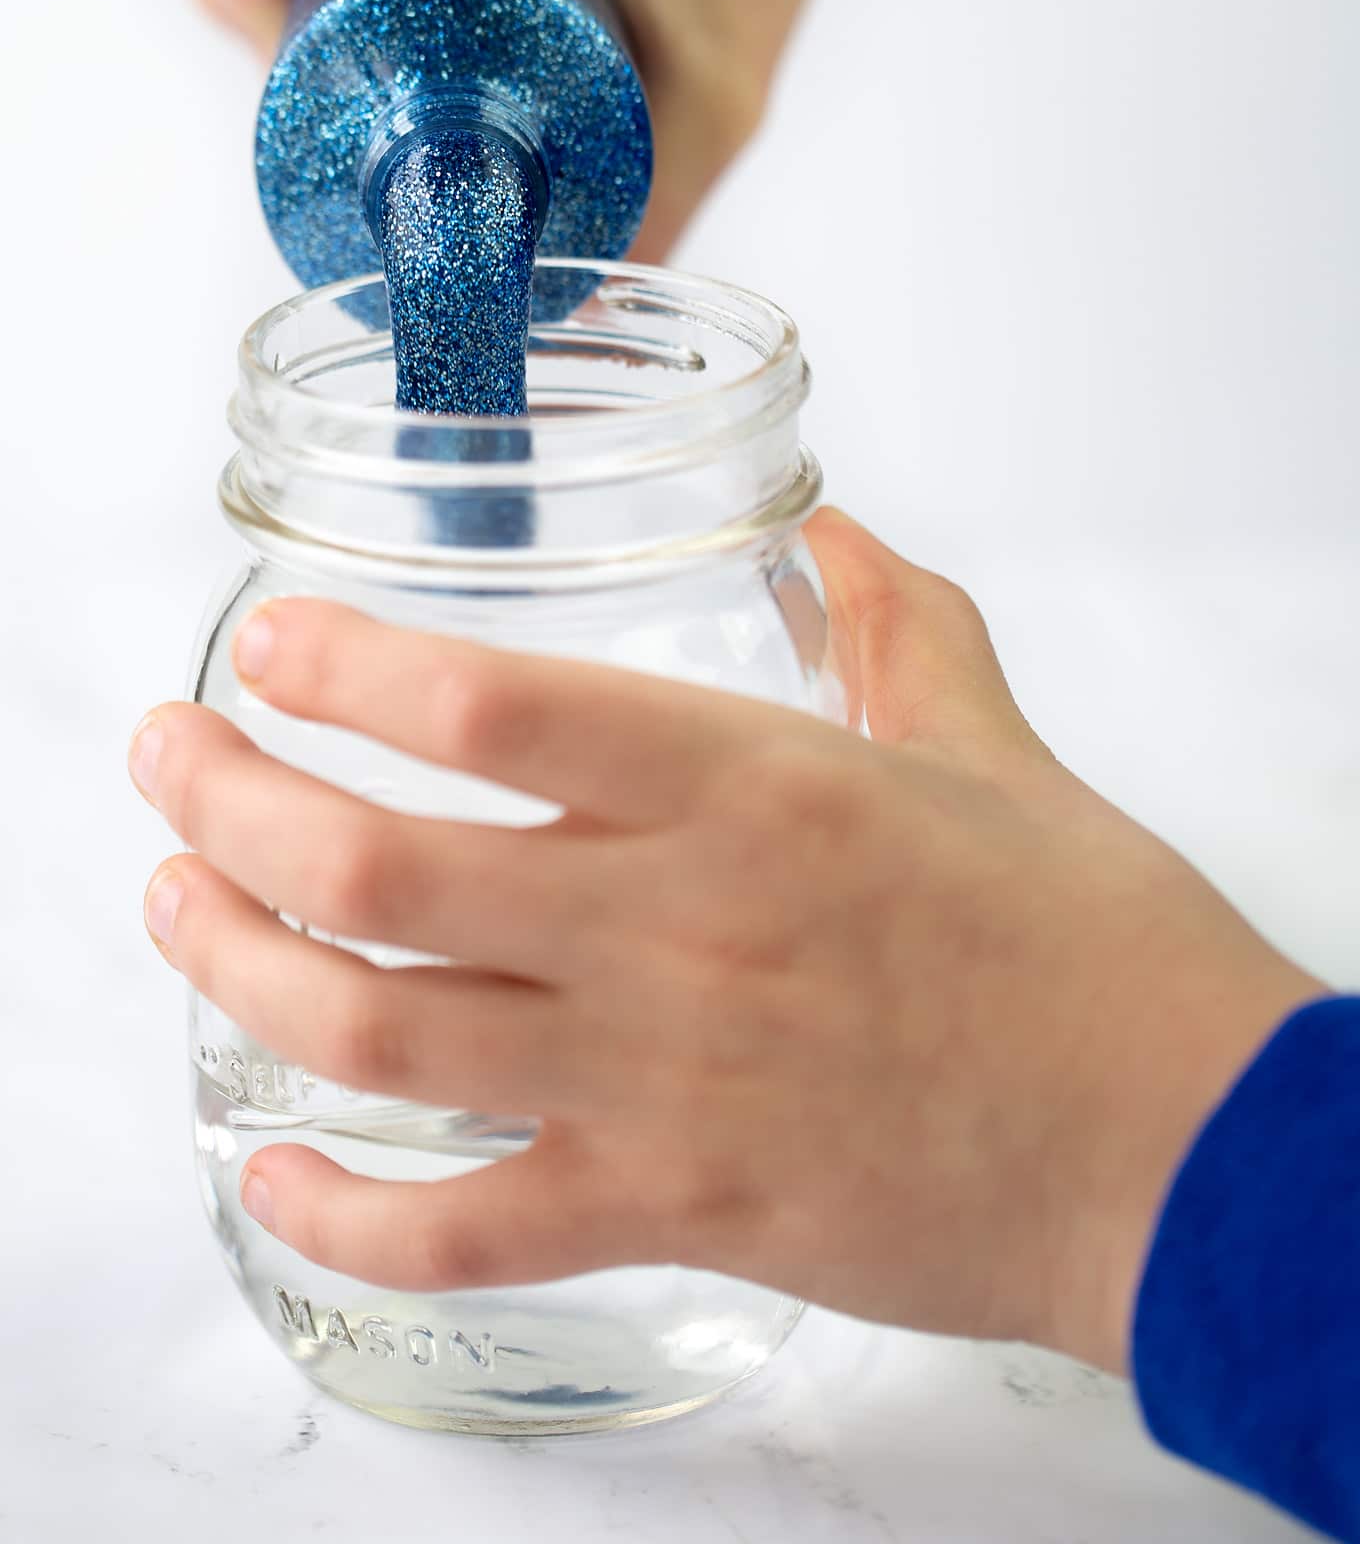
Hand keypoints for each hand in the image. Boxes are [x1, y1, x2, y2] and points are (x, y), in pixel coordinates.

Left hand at [130, 510, 1316, 1371]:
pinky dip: (343, 1213)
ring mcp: (663, 1086)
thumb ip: (898, 627)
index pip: (494, 714)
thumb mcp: (992, 751)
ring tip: (176, 902)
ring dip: (243, 964)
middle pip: (382, 868)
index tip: (268, 643)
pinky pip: (464, 1233)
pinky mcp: (675, 1213)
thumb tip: (840, 535)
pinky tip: (268, 1168)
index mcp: (756, 793)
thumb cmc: (1096, 951)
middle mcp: (679, 932)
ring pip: (383, 1032)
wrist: (1185, 1156)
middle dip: (233, 803)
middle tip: (167, 756)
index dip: (345, 669)